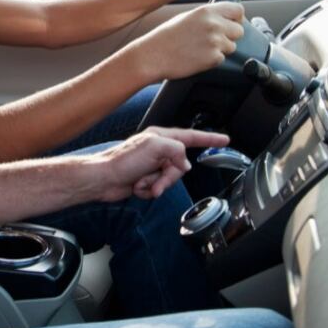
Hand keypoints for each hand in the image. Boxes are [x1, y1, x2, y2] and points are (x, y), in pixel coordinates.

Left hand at [95, 127, 229, 200]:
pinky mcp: (145, 179)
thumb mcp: (155, 147)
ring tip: (142, 183)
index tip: (225, 139)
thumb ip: (177, 150)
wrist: (103, 179)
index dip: (209, 138)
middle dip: (168, 177)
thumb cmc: (122, 160)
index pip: (191, 136)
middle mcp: (157, 150)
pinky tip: (137, 187)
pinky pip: (158, 188)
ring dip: (157, 185)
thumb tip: (184, 164)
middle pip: (180, 166)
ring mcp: (151, 165)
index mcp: (161, 137)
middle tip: (156, 179)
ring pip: (170, 180)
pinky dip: (149, 191)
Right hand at [132, 2, 244, 80]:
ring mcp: (215, 41)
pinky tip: (198, 57)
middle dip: (230, 36)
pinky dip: (212, 60)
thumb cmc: (166, 37)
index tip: (231, 23)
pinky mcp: (213, 58)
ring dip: (221, 49)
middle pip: (239, 30)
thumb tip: (223, 18)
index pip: (238, 9)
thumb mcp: (187, 17)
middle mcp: (213, 24)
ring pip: (232, 46)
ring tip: (201, 49)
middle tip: (214, 40)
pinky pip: (222, 58)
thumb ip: (208, 16)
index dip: (236, 18)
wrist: (153, 55)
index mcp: (207, 11)